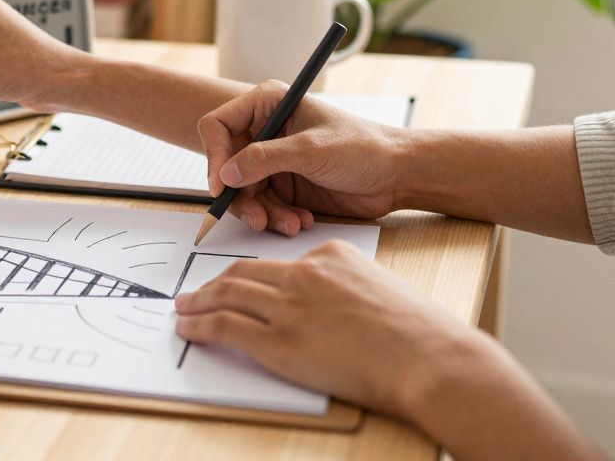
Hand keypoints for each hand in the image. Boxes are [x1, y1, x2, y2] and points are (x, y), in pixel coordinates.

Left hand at [174, 240, 489, 417]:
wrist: (430, 359)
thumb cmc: (419, 335)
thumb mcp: (379, 288)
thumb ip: (343, 288)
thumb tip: (321, 308)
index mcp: (330, 255)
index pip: (277, 262)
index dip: (249, 275)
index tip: (234, 282)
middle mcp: (304, 274)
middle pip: (243, 272)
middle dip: (213, 283)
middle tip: (194, 293)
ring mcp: (290, 307)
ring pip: (228, 294)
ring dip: (198, 302)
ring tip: (183, 309)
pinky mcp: (280, 342)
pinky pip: (226, 326)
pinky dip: (201, 325)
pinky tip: (190, 329)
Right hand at [198, 80, 404, 233]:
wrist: (397, 175)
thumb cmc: (363, 148)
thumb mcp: (311, 150)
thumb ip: (265, 159)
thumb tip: (226, 174)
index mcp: (269, 105)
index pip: (219, 126)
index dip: (215, 156)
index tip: (222, 186)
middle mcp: (266, 131)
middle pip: (226, 165)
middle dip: (240, 195)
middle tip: (256, 217)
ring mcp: (273, 160)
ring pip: (243, 192)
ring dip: (262, 212)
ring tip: (289, 223)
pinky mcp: (284, 185)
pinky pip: (262, 206)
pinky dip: (276, 218)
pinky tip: (300, 221)